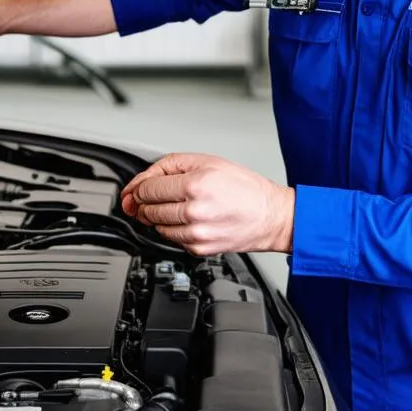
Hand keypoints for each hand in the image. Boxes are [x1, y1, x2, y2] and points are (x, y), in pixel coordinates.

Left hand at [121, 153, 293, 256]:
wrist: (271, 217)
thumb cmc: (245, 188)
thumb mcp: (208, 161)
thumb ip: (170, 165)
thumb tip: (140, 182)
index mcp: (195, 185)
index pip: (147, 189)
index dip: (140, 187)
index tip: (142, 187)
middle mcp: (193, 211)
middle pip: (148, 209)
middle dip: (146, 202)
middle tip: (158, 196)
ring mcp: (195, 233)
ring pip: (156, 226)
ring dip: (158, 216)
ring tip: (177, 206)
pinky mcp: (199, 249)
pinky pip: (171, 239)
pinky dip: (173, 229)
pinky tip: (188, 219)